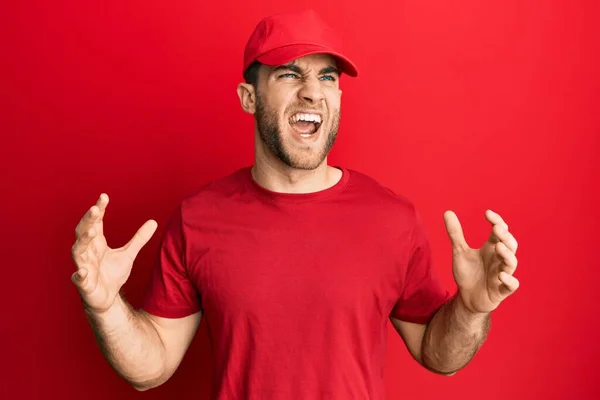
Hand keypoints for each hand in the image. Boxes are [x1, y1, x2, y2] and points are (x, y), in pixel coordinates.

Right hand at [71, 193, 157, 313]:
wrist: (106, 298)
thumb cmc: (112, 274)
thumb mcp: (129, 254)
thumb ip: (139, 238)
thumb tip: (154, 221)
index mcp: (97, 243)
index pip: (96, 222)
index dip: (98, 210)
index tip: (104, 196)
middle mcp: (87, 252)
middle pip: (83, 232)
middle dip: (88, 221)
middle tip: (95, 209)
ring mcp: (84, 267)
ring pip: (78, 251)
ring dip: (83, 241)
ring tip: (92, 231)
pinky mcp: (84, 284)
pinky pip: (78, 278)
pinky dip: (79, 274)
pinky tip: (82, 271)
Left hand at [444, 209, 519, 313]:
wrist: (467, 298)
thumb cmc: (467, 273)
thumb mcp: (459, 252)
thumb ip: (455, 233)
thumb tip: (447, 211)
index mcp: (491, 248)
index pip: (500, 232)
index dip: (497, 221)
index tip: (487, 213)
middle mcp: (499, 260)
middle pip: (510, 245)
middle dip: (505, 236)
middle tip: (496, 228)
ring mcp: (502, 274)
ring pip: (512, 263)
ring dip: (507, 255)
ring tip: (499, 247)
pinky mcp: (501, 290)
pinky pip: (511, 285)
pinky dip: (509, 280)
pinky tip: (501, 275)